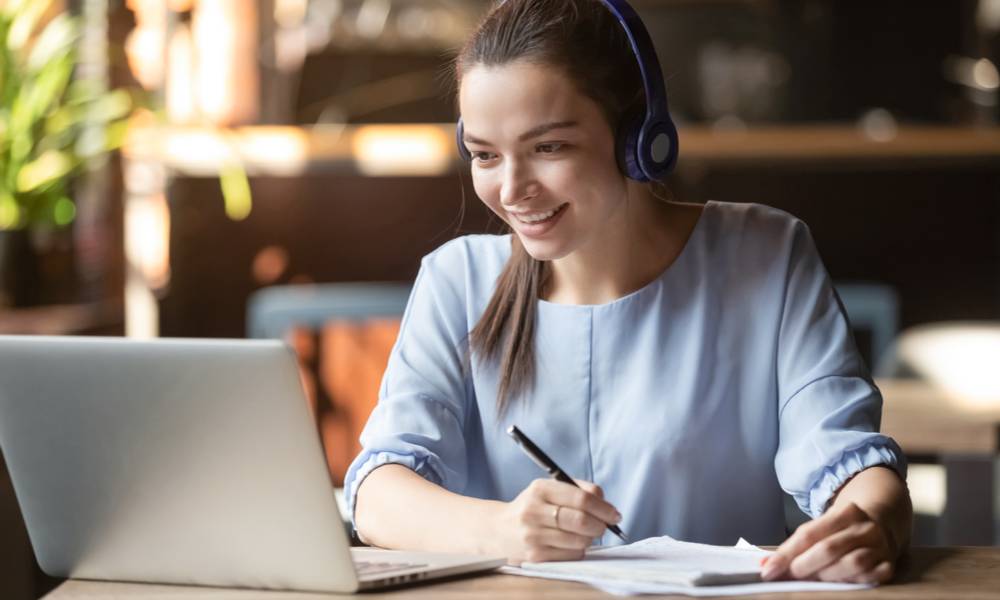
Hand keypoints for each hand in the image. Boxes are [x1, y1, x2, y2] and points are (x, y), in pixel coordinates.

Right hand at [494, 478, 621, 564]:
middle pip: (582, 521)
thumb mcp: (548, 490)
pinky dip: (578, 550)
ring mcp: (533, 535)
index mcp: (540, 489)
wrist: (498, 531)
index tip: (614, 514)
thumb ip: (577, 490)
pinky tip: (569, 543)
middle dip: (601, 525)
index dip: (603, 508)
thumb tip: (604, 501)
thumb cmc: (532, 508)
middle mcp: (534, 511)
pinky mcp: (535, 556)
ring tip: (584, 533)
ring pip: (580, 540)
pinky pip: (571, 555)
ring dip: (590, 538)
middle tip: (604, 526)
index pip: (581, 498)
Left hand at [762, 501, 897, 583]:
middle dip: (804, 566)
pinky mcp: (889, 565)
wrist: (883, 522)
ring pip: (852, 564)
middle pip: (829, 548)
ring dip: (827, 576)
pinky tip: (839, 584)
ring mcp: (880, 546)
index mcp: (845, 512)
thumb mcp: (823, 526)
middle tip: (790, 576)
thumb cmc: (843, 529)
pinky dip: (852, 582)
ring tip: (813, 581)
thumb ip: (797, 544)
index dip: (786, 554)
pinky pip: (870, 577)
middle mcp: (865, 528)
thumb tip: (767, 564)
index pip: (809, 534)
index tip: (769, 569)